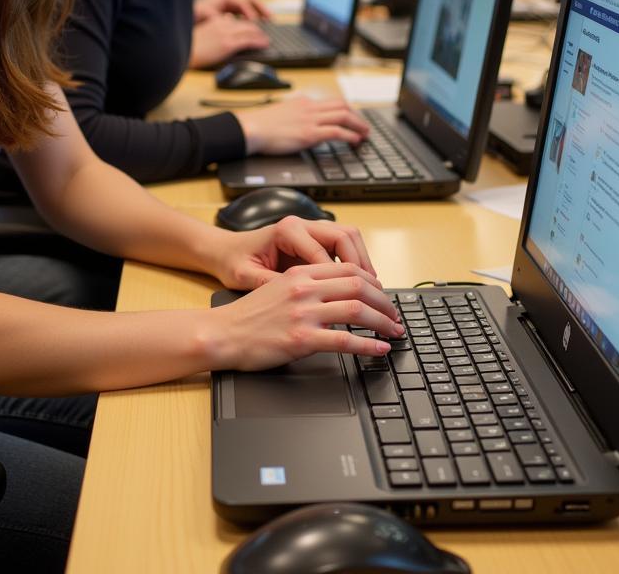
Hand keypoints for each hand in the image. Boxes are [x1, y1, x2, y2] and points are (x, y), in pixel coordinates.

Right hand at [189, 13, 268, 68]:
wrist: (181, 53)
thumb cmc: (189, 48)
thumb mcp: (203, 35)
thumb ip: (213, 31)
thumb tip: (223, 30)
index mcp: (215, 21)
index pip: (236, 21)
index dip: (247, 25)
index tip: (254, 30)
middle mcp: (222, 24)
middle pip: (246, 24)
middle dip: (257, 29)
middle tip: (264, 35)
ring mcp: (226, 33)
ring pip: (250, 30)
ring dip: (260, 35)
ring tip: (266, 40)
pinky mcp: (228, 43)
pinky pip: (248, 40)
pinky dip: (259, 41)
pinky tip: (264, 43)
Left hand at [194, 0, 271, 23]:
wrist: (195, 15)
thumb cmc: (196, 14)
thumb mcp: (201, 12)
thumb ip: (211, 14)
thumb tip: (221, 18)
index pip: (242, 1)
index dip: (249, 10)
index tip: (253, 20)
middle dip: (261, 8)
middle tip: (270, 18)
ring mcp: (236, 3)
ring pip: (253, 5)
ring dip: (262, 12)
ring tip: (270, 21)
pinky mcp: (238, 10)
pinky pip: (251, 12)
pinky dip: (257, 17)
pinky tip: (262, 24)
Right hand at [204, 262, 403, 370]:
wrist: (223, 333)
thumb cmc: (249, 315)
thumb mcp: (278, 287)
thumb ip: (307, 284)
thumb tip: (338, 294)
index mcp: (300, 273)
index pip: (348, 269)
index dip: (373, 282)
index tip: (383, 295)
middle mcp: (304, 288)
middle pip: (358, 286)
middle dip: (384, 302)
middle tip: (395, 316)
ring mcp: (304, 313)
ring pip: (356, 310)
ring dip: (382, 322)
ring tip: (393, 332)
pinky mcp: (301, 338)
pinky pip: (344, 340)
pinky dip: (367, 344)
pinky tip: (378, 348)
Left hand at [213, 213, 375, 288]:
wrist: (224, 250)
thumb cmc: (233, 262)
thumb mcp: (246, 277)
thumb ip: (270, 285)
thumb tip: (294, 302)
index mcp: (286, 230)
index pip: (324, 252)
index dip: (340, 277)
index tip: (352, 299)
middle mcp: (302, 224)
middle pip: (346, 236)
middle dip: (361, 264)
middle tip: (373, 291)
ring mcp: (310, 228)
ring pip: (349, 236)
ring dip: (362, 261)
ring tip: (372, 288)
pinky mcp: (313, 237)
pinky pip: (343, 244)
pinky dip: (354, 261)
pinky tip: (358, 284)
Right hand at [237, 96, 369, 153]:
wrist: (250, 129)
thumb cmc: (260, 125)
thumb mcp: (281, 113)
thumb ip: (295, 114)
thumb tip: (301, 123)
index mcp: (303, 102)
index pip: (331, 101)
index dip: (347, 109)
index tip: (353, 117)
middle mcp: (309, 107)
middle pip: (342, 105)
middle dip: (357, 116)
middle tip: (364, 126)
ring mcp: (310, 119)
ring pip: (344, 115)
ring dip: (358, 125)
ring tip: (365, 134)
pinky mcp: (309, 133)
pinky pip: (336, 131)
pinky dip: (350, 135)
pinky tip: (355, 141)